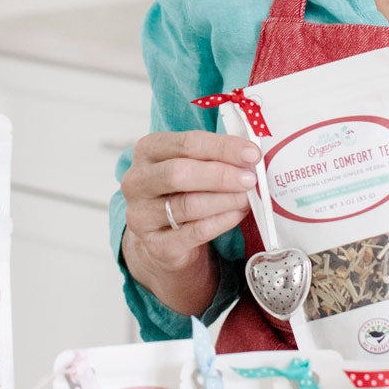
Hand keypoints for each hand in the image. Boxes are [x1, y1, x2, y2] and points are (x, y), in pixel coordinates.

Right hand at [121, 129, 259, 314]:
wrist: (162, 238)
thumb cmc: (181, 192)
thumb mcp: (190, 165)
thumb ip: (214, 157)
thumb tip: (250, 157)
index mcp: (147, 151)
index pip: (186, 143)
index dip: (222, 148)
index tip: (251, 153)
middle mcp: (137, 181)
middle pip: (179, 173)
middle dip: (221, 175)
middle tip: (249, 179)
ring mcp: (142, 215)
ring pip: (188, 204)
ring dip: (225, 200)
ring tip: (247, 198)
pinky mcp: (155, 245)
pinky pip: (195, 232)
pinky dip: (221, 221)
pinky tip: (237, 214)